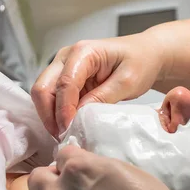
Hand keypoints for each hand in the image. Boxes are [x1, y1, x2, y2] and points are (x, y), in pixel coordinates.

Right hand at [32, 31, 170, 136]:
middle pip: (43, 88)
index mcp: (83, 52)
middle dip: (49, 115)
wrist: (147, 54)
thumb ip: (103, 96)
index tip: (69, 130)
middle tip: (63, 137)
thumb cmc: (141, 62)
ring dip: (51, 116)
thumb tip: (79, 114)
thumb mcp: (128, 81)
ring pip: (44, 94)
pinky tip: (68, 127)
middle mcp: (66, 57)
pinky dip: (57, 113)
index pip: (64, 84)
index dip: (64, 110)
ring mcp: (64, 67)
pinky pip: (54, 98)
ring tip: (65, 135)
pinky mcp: (67, 78)